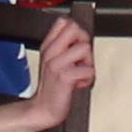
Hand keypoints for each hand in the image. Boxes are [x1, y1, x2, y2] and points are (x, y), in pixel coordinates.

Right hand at [23, 12, 96, 127]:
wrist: (43, 109)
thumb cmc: (52, 87)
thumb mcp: (52, 61)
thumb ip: (63, 46)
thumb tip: (80, 35)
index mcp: (48, 46)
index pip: (64, 22)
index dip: (76, 31)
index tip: (75, 46)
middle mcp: (51, 52)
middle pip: (75, 29)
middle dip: (83, 42)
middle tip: (80, 59)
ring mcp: (57, 64)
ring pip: (85, 48)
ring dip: (88, 63)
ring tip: (80, 73)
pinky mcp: (65, 77)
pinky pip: (88, 70)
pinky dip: (88, 79)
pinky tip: (79, 84)